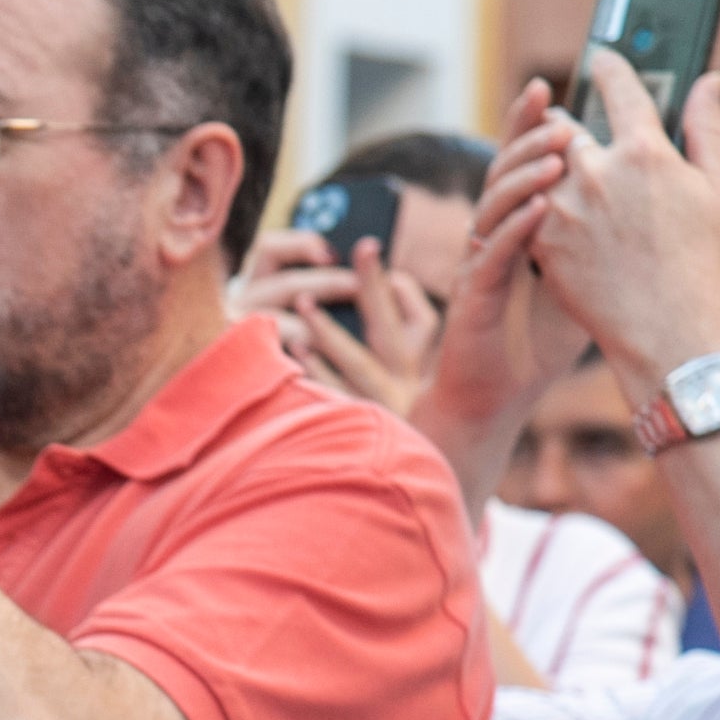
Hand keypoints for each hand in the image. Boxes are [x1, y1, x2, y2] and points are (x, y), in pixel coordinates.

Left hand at [237, 235, 441, 413]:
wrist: (370, 473)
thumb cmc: (375, 403)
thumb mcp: (391, 370)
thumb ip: (383, 330)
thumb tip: (374, 284)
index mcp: (421, 369)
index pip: (423, 323)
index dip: (402, 291)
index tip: (377, 259)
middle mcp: (407, 388)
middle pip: (389, 330)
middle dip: (374, 286)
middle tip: (362, 246)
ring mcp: (382, 410)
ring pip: (359, 363)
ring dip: (329, 329)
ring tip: (303, 299)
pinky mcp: (354, 429)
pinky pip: (333, 395)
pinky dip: (315, 371)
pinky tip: (296, 349)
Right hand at [418, 81, 591, 430]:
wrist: (504, 390)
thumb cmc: (545, 333)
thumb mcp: (596, 264)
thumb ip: (619, 217)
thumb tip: (662, 173)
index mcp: (524, 221)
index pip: (526, 158)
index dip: (534, 121)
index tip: (555, 84)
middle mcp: (496, 232)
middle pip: (504, 168)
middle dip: (523, 132)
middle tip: (551, 103)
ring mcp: (481, 261)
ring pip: (493, 203)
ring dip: (521, 175)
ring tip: (556, 154)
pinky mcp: (473, 295)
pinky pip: (490, 254)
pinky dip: (514, 228)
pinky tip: (539, 209)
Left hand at [524, 51, 719, 384]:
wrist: (664, 324)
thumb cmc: (701, 259)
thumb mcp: (719, 188)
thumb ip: (708, 128)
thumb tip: (708, 80)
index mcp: (645, 152)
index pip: (619, 89)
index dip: (608, 67)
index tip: (601, 56)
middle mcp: (597, 172)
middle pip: (560, 126)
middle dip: (559, 122)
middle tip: (561, 124)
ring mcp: (563, 206)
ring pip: (534, 164)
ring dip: (538, 161)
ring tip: (547, 167)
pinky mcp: (539, 238)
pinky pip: (524, 204)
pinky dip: (529, 198)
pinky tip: (538, 204)